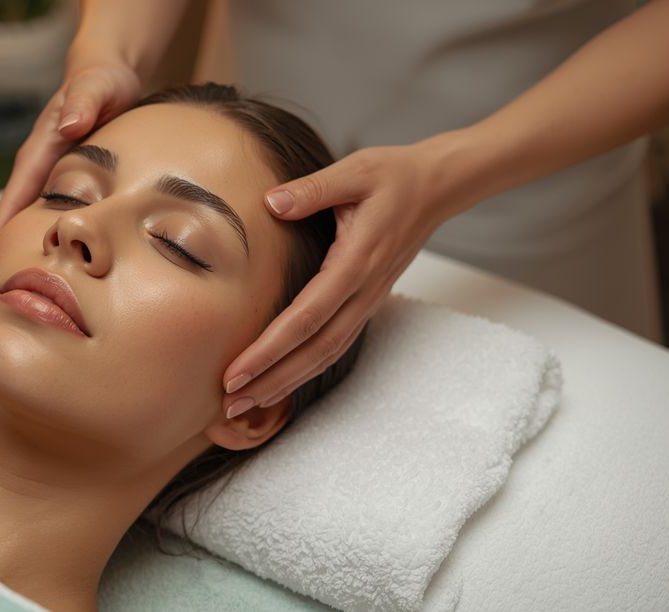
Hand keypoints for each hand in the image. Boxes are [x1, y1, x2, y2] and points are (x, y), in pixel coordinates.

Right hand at [0, 62, 141, 279]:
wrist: (106, 73)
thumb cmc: (102, 81)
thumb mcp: (97, 87)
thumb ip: (84, 103)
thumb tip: (70, 127)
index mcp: (40, 151)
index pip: (12, 201)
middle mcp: (37, 165)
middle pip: (10, 215)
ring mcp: (48, 173)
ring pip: (26, 216)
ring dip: (15, 247)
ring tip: (6, 285)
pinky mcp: (63, 177)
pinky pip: (46, 212)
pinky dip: (39, 235)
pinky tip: (44, 258)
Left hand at [221, 139, 472, 417]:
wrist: (437, 187)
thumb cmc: (394, 176)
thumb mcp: (353, 170)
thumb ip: (312, 189)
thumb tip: (272, 203)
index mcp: (356, 260)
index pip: (307, 316)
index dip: (270, 348)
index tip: (236, 371)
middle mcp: (364, 290)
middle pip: (315, 349)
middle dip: (271, 379)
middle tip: (230, 403)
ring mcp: (368, 300)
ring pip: (326, 354)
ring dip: (286, 382)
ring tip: (247, 404)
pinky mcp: (366, 302)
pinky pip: (334, 344)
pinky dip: (305, 368)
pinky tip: (279, 381)